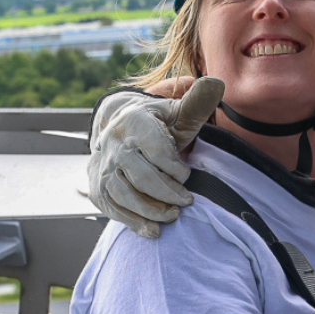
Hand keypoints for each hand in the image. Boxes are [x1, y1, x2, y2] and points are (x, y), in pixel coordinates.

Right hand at [84, 77, 223, 237]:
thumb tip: (216, 83)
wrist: (118, 128)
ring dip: (151, 211)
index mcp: (134, 122)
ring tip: (173, 216)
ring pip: (124, 195)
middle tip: (187, 202)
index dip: (177, 170)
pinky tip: (153, 231)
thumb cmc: (158, 123)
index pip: (157, 152)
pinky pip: (113, 209)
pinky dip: (133, 223)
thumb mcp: (177, 112)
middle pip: (141, 177)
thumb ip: (197, 103)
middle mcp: (113, 143)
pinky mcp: (98, 187)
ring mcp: (103, 167)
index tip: (188, 176)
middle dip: (168, 194)